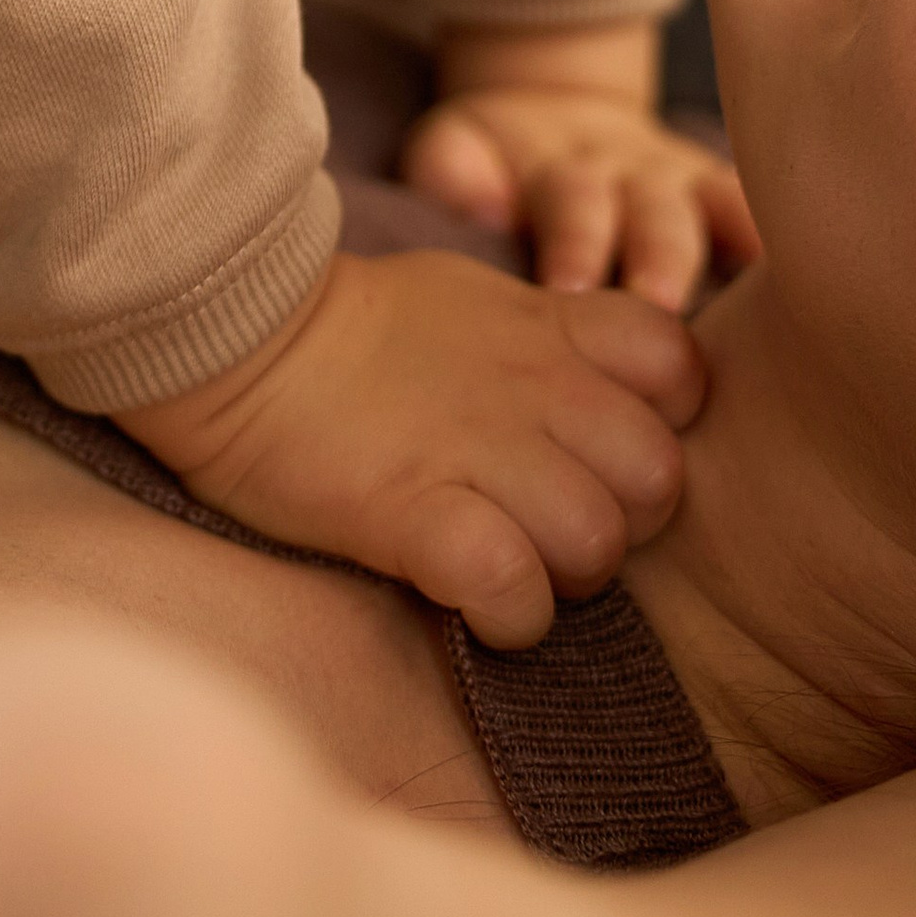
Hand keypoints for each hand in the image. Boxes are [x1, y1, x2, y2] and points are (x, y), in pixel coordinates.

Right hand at [117, 245, 699, 647]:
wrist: (235, 332)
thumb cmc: (353, 325)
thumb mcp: (478, 301)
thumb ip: (555, 340)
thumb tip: (605, 384)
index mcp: (550, 328)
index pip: (680, 373)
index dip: (662, 424)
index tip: (607, 447)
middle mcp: (534, 387)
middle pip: (658, 480)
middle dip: (623, 523)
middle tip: (557, 526)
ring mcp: (479, 450)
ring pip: (596, 544)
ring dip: (563, 578)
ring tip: (509, 565)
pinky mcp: (416, 515)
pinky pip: (512, 590)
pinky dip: (505, 616)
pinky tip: (468, 598)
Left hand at [404, 81, 759, 308]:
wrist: (550, 115)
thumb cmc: (490, 164)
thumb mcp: (453, 149)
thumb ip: (452, 170)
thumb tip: (479, 204)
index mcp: (561, 167)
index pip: (571, 203)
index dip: (575, 244)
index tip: (569, 288)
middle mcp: (632, 171)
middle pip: (651, 213)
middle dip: (659, 256)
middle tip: (660, 303)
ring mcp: (684, 183)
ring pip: (712, 213)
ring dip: (732, 257)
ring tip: (747, 302)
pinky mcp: (721, 196)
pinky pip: (756, 214)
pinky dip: (774, 239)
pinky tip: (816, 278)